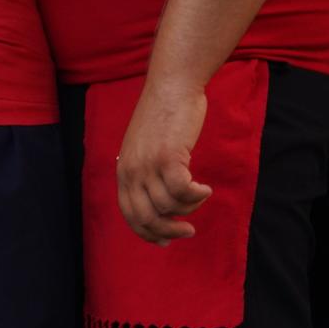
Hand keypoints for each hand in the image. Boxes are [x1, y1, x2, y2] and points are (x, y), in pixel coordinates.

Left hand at [116, 77, 212, 244]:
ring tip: (201, 195)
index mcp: (123, 172)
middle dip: (168, 230)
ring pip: (169, 205)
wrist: (172, 86)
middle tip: (188, 231)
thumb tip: (159, 203)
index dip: (147, 233)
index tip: (165, 241)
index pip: (130, 215)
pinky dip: (196, 195)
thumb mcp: (145, 149)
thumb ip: (146, 174)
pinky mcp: (168, 157)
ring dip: (189, 207)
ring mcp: (148, 165)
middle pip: (147, 218)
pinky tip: (205, 189)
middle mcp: (131, 172)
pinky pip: (183, 191)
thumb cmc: (163, 116)